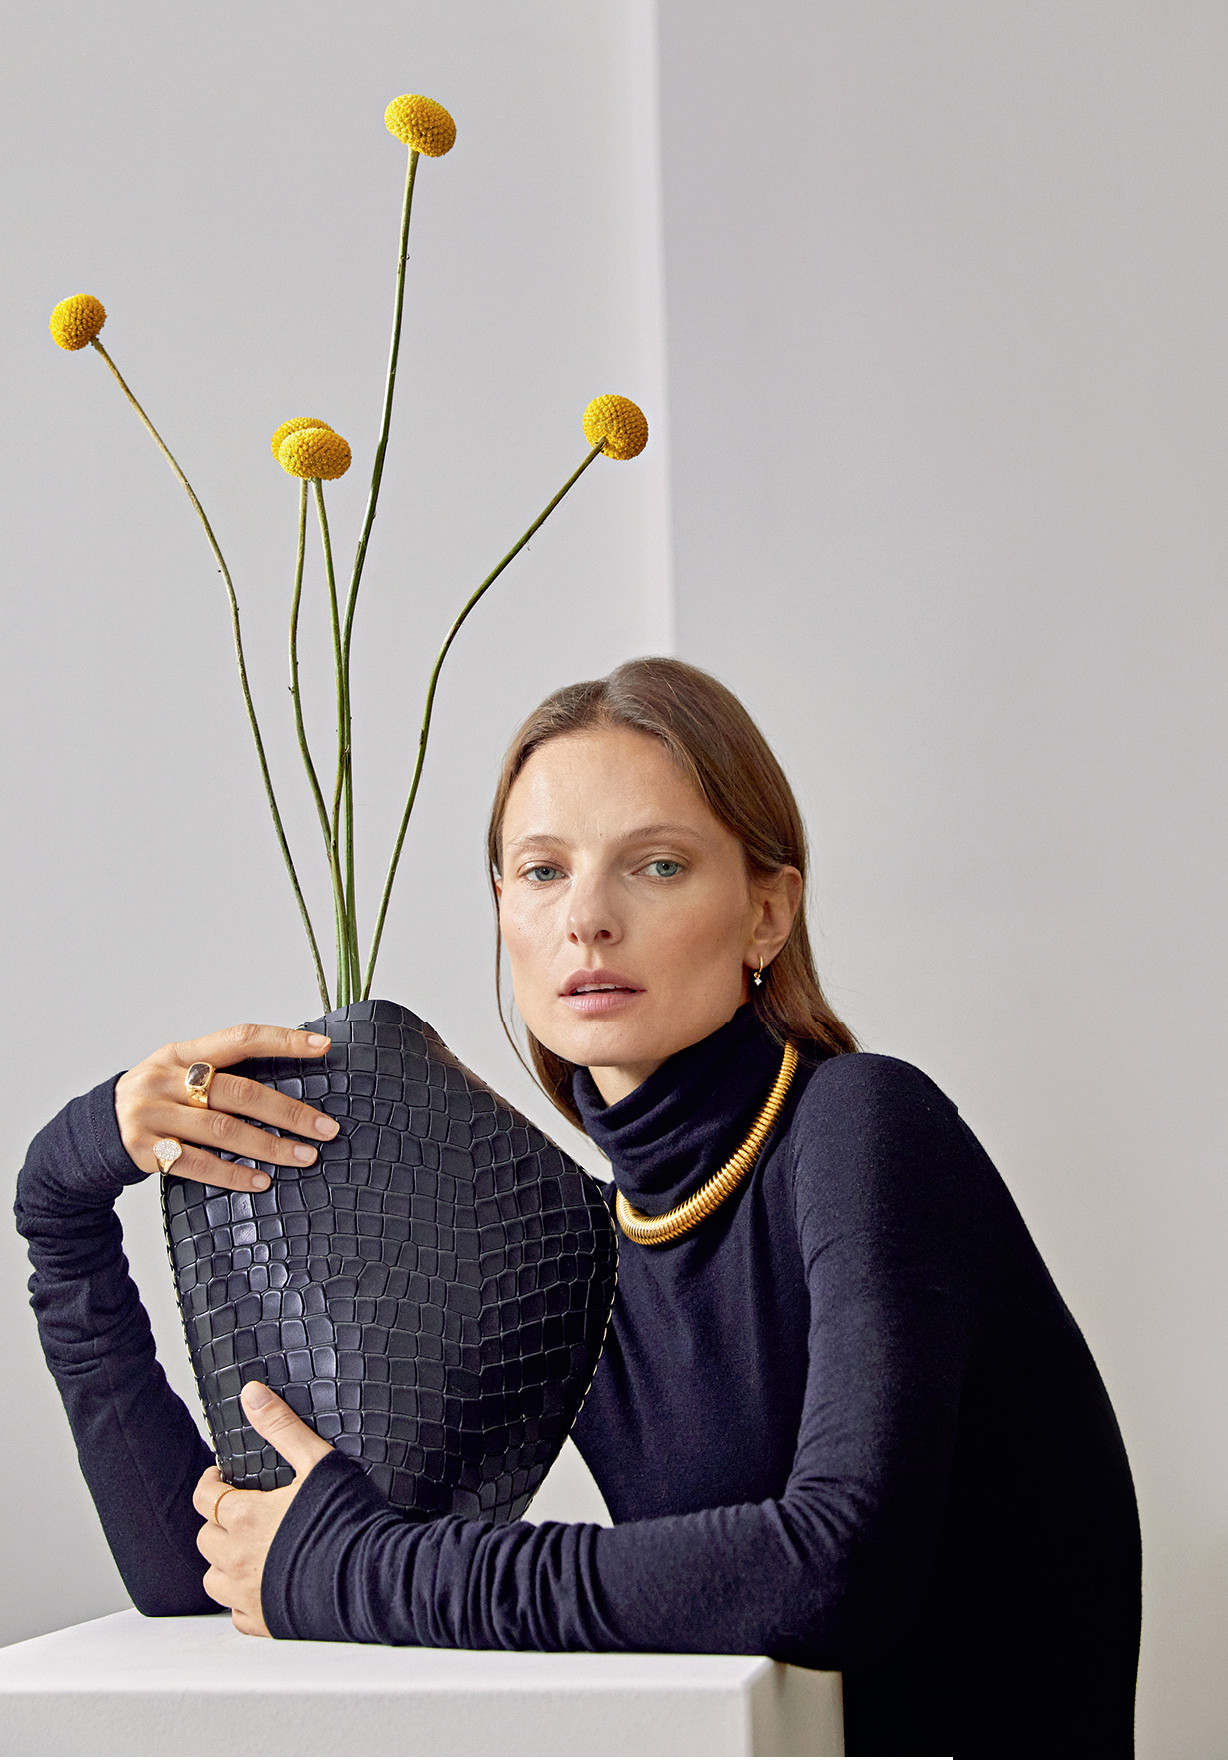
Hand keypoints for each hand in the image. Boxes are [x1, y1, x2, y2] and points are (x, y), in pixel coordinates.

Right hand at [115, 1022, 337, 1192]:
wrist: (94, 1132)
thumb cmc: (155, 1100)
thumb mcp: (177, 1073)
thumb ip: (220, 1073)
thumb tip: (291, 1080)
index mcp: (180, 1053)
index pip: (239, 1038)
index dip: (282, 1040)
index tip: (322, 1046)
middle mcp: (165, 1080)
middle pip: (238, 1092)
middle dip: (288, 1111)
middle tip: (325, 1128)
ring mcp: (152, 1116)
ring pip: (222, 1130)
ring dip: (270, 1145)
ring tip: (305, 1156)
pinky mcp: (145, 1151)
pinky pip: (197, 1164)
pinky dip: (232, 1174)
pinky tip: (261, 1181)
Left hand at [194, 1381, 333, 1635]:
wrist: (374, 1579)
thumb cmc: (348, 1520)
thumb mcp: (317, 1460)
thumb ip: (282, 1426)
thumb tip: (251, 1394)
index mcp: (245, 1518)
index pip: (206, 1497)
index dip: (210, 1483)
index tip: (221, 1478)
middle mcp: (238, 1559)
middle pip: (206, 1538)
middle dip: (217, 1521)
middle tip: (236, 1510)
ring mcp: (249, 1595)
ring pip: (213, 1580)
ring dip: (222, 1563)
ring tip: (243, 1549)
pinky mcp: (266, 1622)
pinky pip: (237, 1616)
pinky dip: (242, 1601)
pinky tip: (261, 1586)